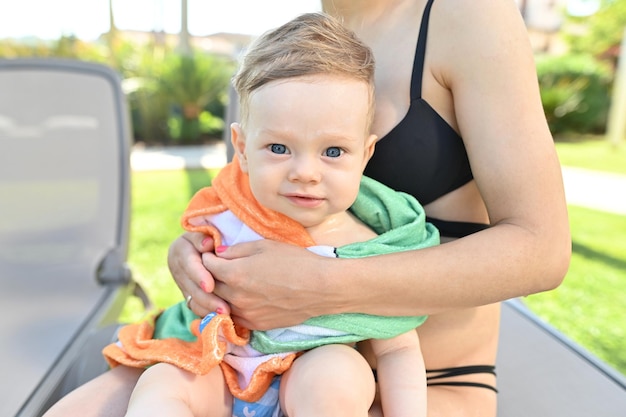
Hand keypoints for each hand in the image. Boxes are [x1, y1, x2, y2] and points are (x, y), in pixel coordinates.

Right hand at [167, 232, 229, 316]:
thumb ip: (205, 237)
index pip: (188, 264)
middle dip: (207, 298)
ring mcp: (182, 283)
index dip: (198, 275)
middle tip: (224, 308)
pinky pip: (196, 307)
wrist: (210, 246)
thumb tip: (208, 244)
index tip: (210, 286)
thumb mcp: (208, 231)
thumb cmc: (214, 236)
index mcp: (180, 249)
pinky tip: (222, 319)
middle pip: (191, 286)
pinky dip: (208, 313)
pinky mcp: (188, 294)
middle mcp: (177, 267)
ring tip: (226, 315)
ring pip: (193, 299)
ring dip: (209, 309)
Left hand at [204, 240, 336, 329]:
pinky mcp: (255, 325)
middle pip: (209, 286)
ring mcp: (245, 313)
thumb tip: (218, 254)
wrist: (320, 288)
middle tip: (217, 267)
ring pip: (219, 304)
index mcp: (235, 274)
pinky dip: (232, 307)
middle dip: (209, 275)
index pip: (207, 265)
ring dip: (219, 294)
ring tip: (229, 283)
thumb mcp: (264, 246)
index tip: (213, 253)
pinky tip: (241, 299)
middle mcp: (236, 297)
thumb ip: (237, 250)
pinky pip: (234, 317)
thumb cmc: (295, 261)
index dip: (208, 256)